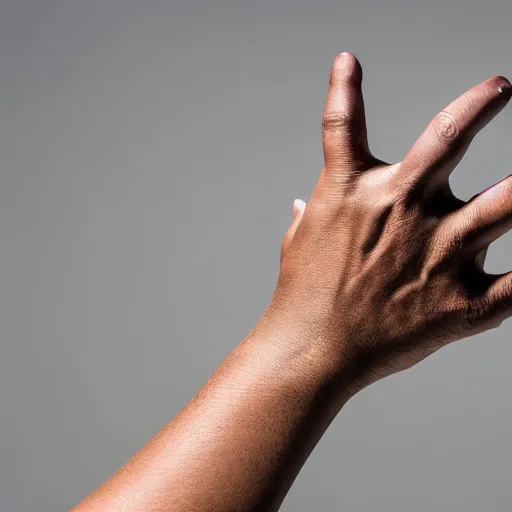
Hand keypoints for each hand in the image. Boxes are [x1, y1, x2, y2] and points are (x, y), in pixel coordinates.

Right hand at [268, 52, 511, 389]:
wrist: (311, 351)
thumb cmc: (302, 295)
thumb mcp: (299, 242)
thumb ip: (309, 212)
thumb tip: (300, 202)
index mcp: (353, 192)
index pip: (343, 123)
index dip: (344, 86)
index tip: (349, 62)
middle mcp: (400, 209)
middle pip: (448, 138)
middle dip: (477, 106)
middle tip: (499, 87)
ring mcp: (436, 253)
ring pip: (506, 204)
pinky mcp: (460, 301)